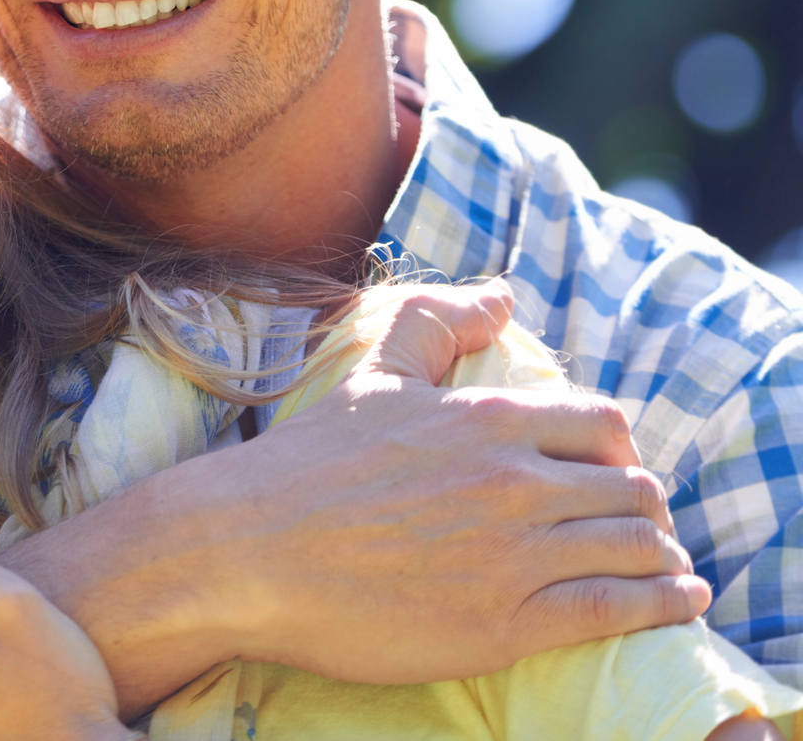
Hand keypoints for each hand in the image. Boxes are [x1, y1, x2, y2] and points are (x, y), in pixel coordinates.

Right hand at [228, 281, 706, 678]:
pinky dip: (660, 604)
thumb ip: (437, 324)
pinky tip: (673, 602)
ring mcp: (516, 555)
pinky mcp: (508, 623)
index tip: (609, 468)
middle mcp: (515, 482)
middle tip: (635, 523)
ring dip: (659, 554)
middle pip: (631, 487)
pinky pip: (616, 608)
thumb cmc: (305, 465)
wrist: (248, 551)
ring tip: (664, 567)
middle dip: (643, 504)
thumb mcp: (373, 375)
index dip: (617, 447)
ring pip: (635, 547)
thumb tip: (501, 297)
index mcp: (488, 419)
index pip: (602, 423)